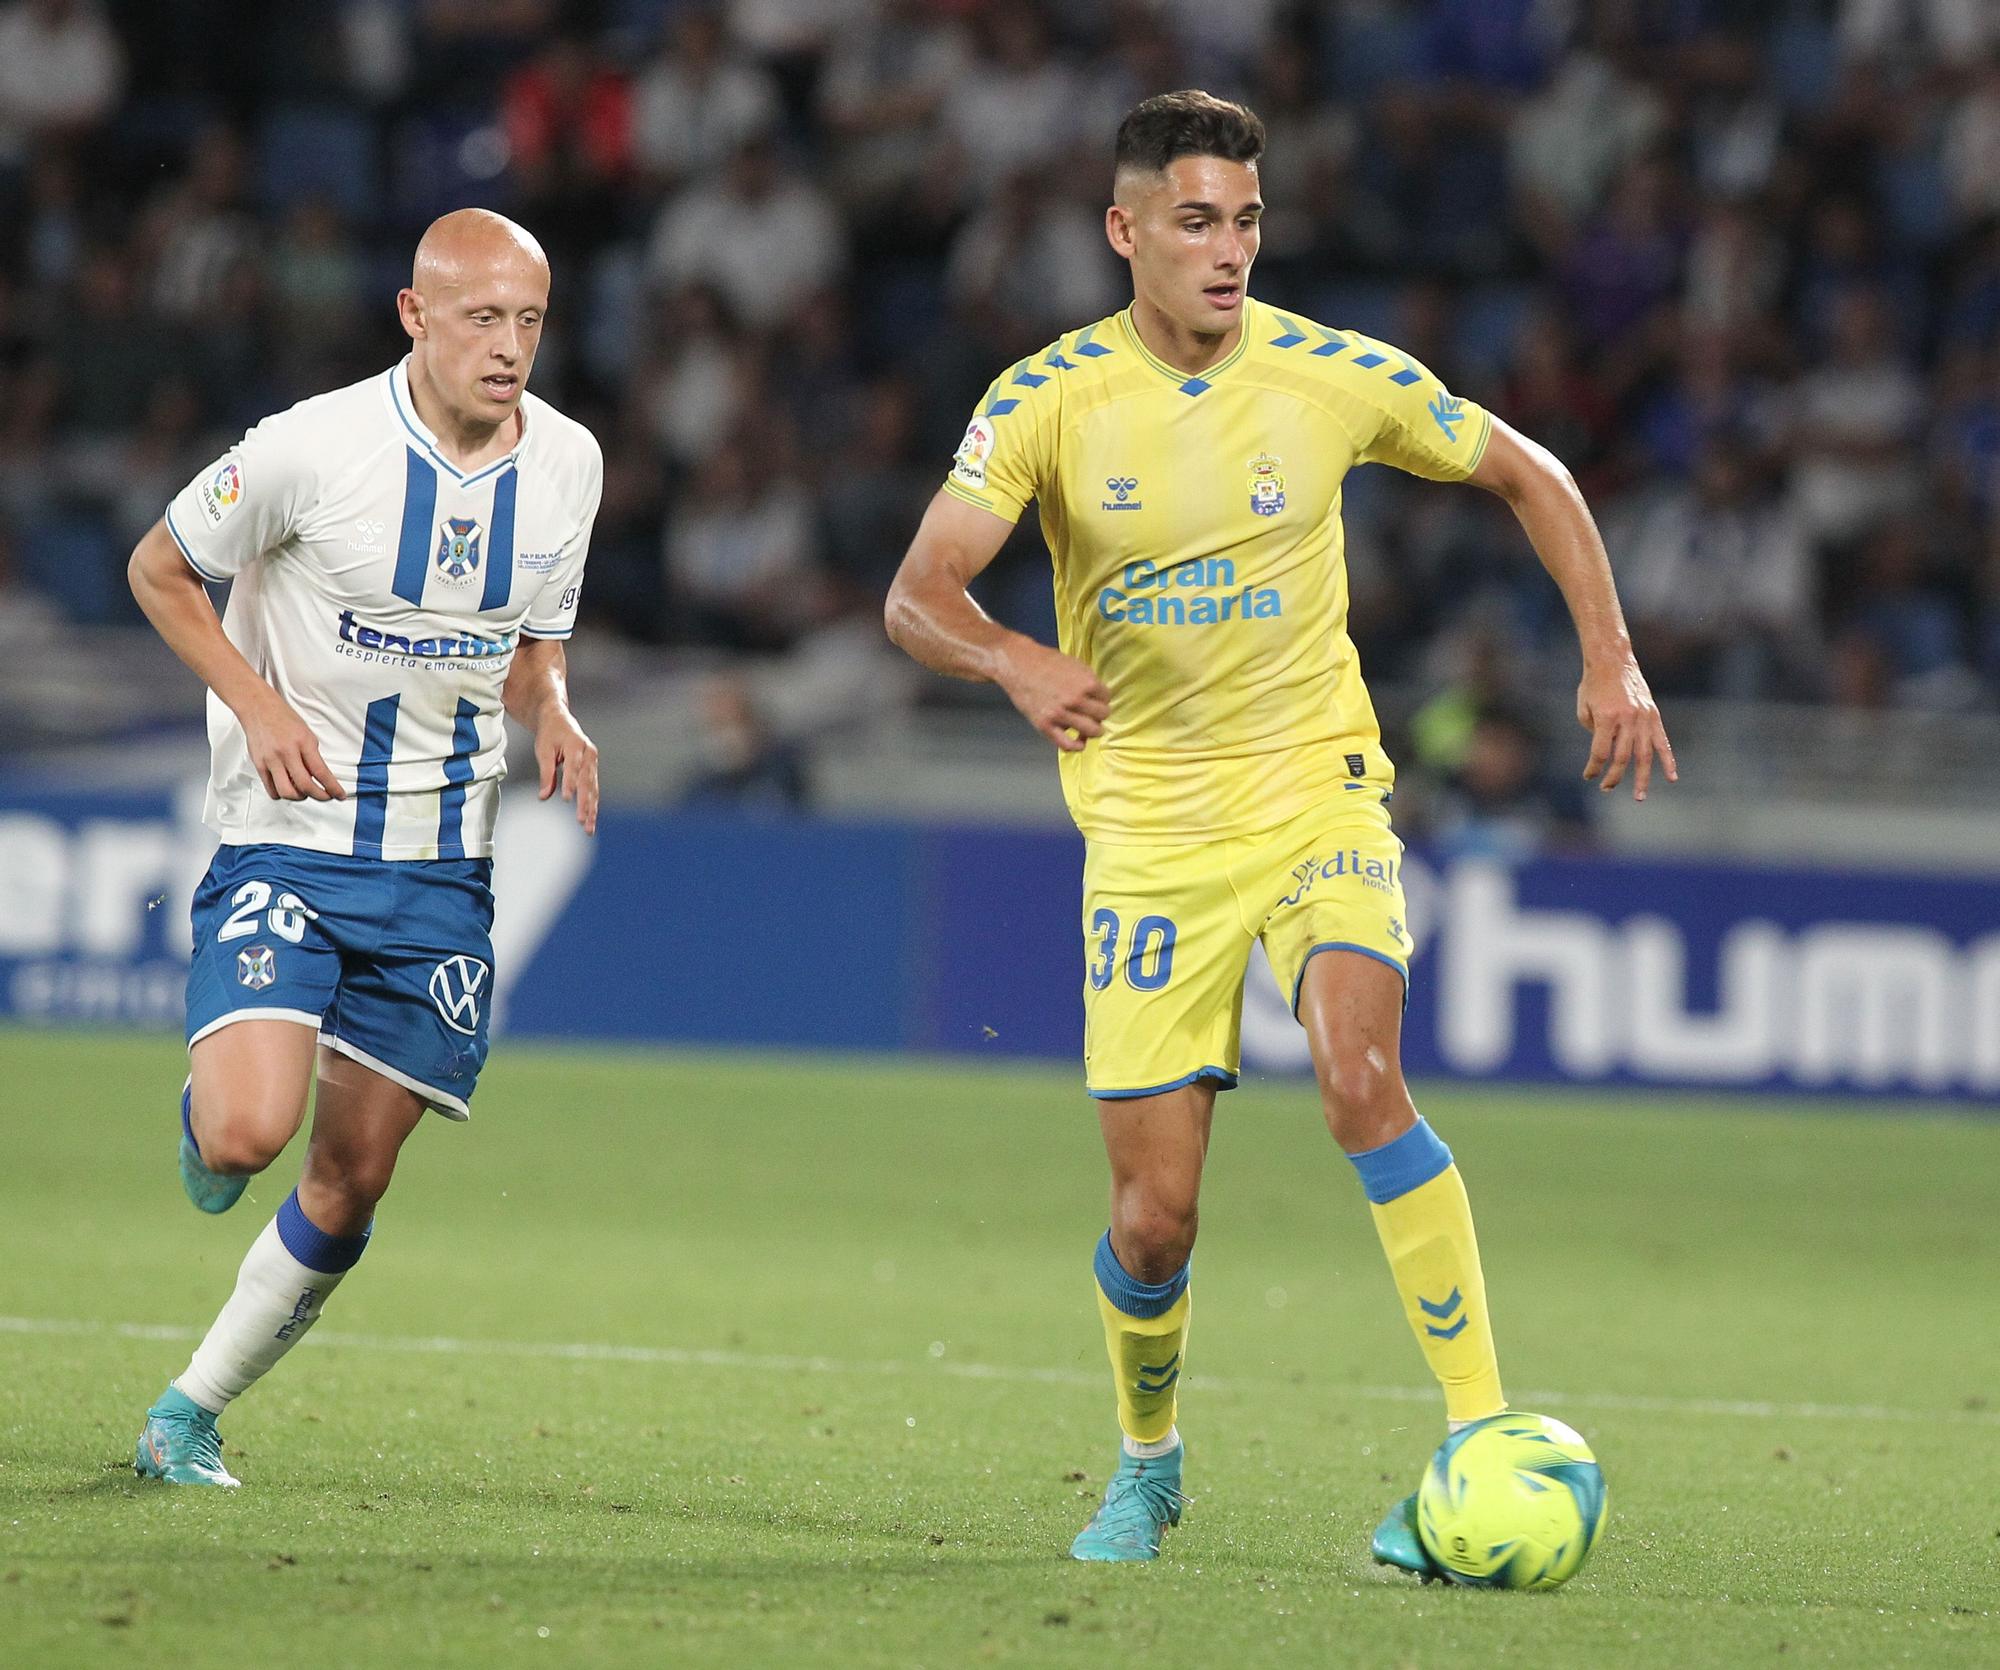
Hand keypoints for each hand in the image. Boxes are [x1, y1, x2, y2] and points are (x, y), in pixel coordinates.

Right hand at [239, 689, 344, 801]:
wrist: (259, 708)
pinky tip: (288, 789)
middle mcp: (287, 753)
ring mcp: (271, 760)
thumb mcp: (307, 735)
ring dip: (299, 797)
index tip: (339, 795)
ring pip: (286, 792)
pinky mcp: (259, 765)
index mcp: (303, 743)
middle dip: (319, 796)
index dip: (333, 788)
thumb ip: (312, 756)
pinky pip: (271, 789)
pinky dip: (282, 794)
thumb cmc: (283, 719)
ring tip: (304, 793)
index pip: (321, 772)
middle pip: (305, 786)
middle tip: (325, 796)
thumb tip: (319, 777)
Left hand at [536, 706, 599, 833]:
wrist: (559, 720)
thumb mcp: (543, 750)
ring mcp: (593, 762)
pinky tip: (590, 818)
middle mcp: (589, 754)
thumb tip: (544, 796)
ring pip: (593, 789)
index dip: (570, 783)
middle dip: (585, 803)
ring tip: (588, 827)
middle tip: (581, 820)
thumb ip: (546, 774)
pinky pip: (593, 789)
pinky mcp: (592, 769)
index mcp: (576, 745)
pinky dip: (592, 804)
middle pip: (587, 782)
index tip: (566, 798)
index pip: (573, 767)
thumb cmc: (550, 734)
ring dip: (591, 809)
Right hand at [995, 637, 1109, 752]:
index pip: (1107, 697)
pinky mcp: (1046, 725)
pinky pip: (1067, 744)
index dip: (1102, 699)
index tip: (1096, 700)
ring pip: (1091, 731)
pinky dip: (1076, 746)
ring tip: (1089, 729)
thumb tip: (1100, 697)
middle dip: (1099, 714)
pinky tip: (1079, 743)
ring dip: (1094, 731)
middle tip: (1093, 714)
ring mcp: (1060, 714)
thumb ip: (1089, 681)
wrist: (1019, 665)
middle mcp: (1076, 699)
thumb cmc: (1046, 662)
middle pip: (1103, 715)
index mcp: (1086, 682)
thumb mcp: (1075, 664)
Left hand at [1578, 656, 1676, 800]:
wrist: (1613, 659)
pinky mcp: (1654, 715)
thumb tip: (1606, 752)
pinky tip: (1671, 777)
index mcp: (1607, 717)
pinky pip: (1662, 742)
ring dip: (1642, 778)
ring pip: (1644, 754)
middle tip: (1606, 788)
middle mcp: (1627, 719)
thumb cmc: (1594, 684)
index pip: (1600, 752)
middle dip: (1614, 776)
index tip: (1589, 775)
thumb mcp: (1584, 707)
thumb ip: (1594, 731)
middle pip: (1623, 757)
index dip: (1594, 767)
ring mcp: (1643, 717)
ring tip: (1639, 796)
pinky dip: (1668, 760)